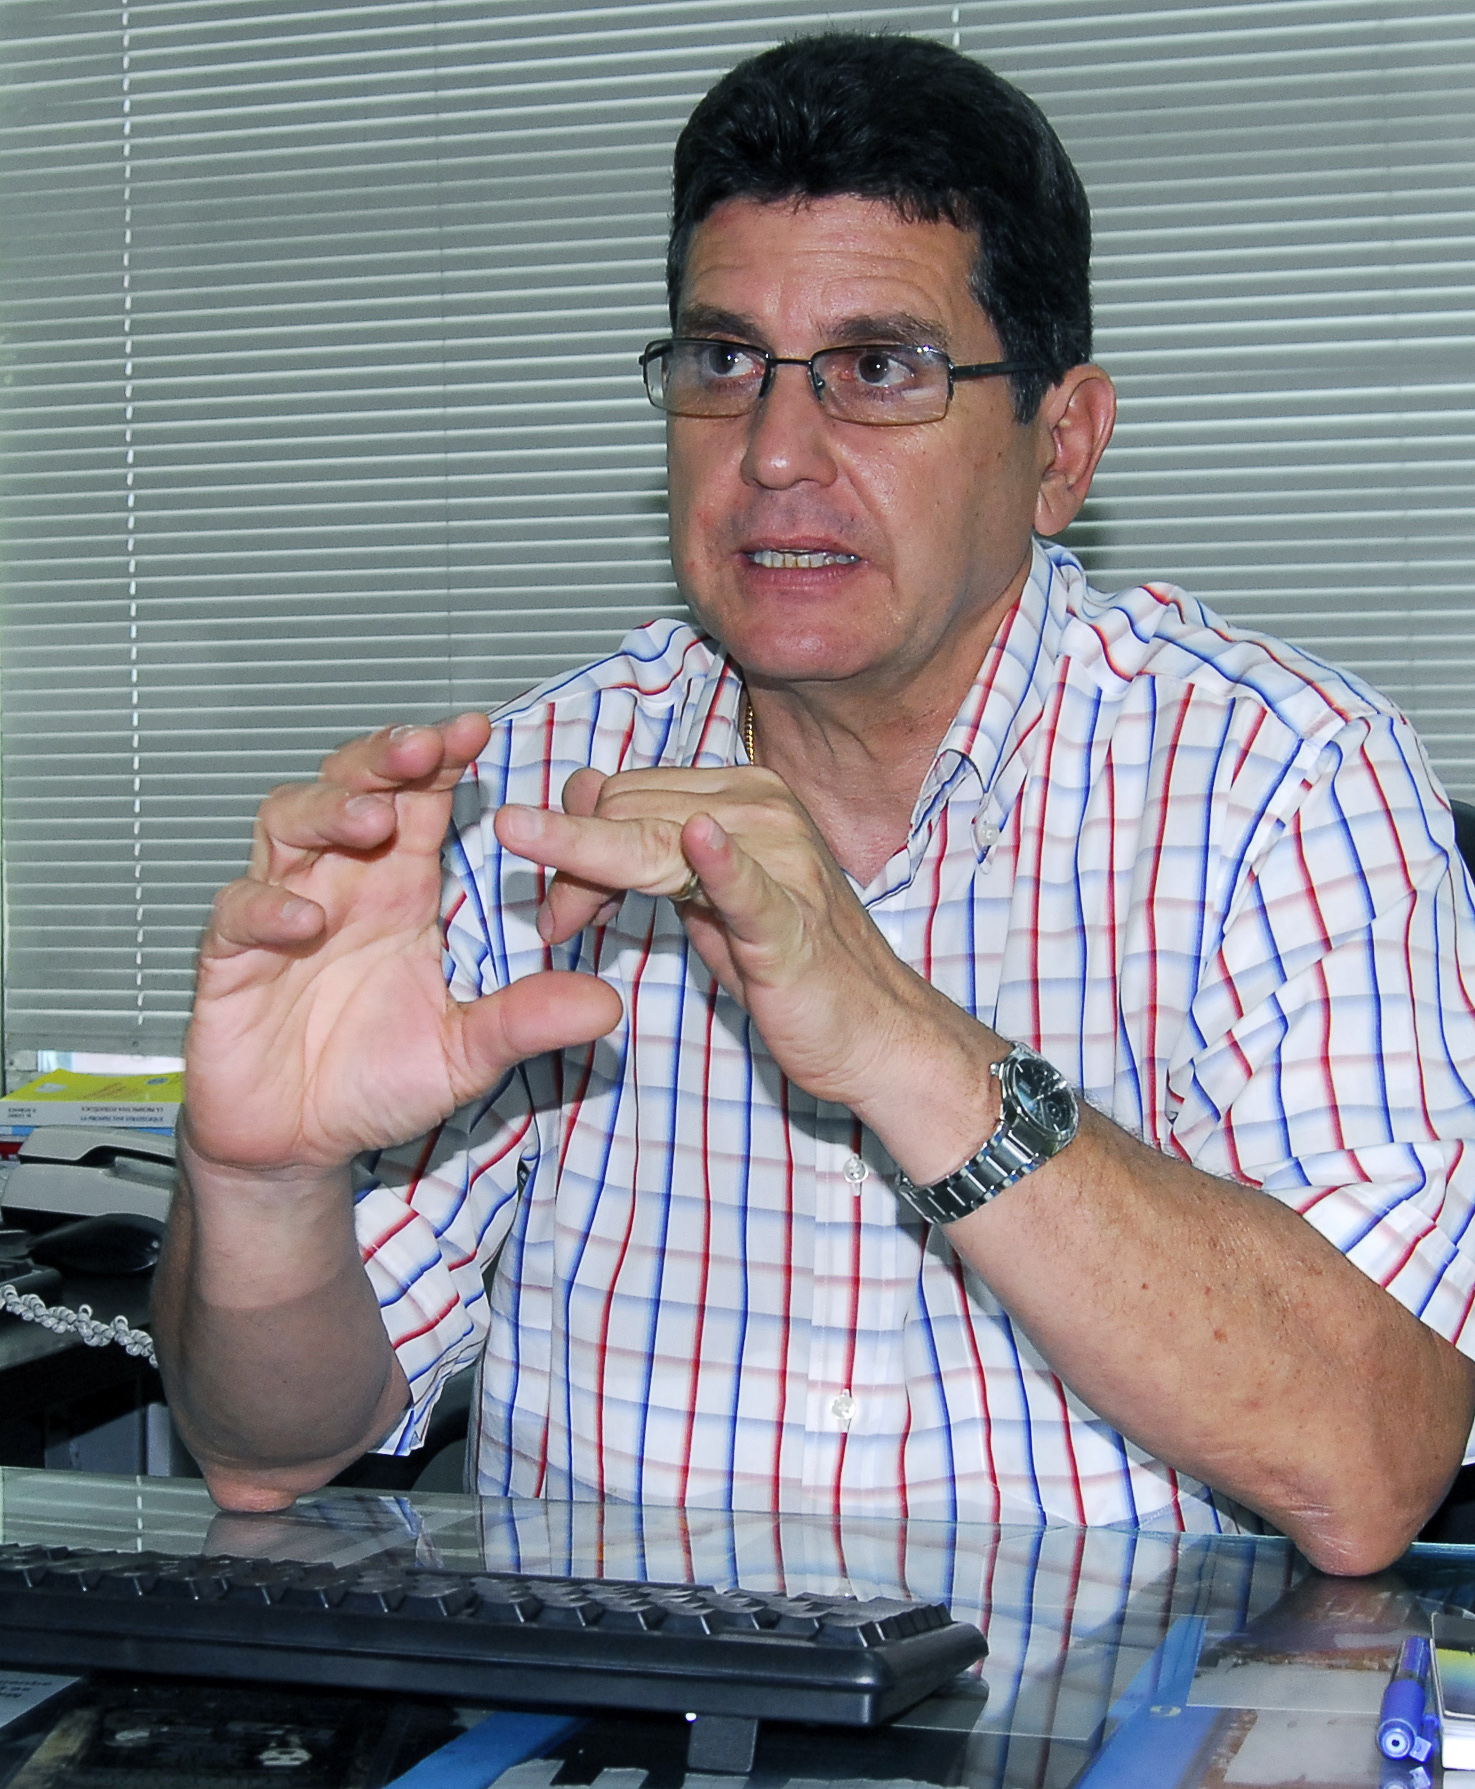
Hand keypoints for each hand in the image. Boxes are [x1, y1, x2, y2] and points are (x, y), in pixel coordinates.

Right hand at [187, 716, 622, 1174]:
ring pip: (287, 826)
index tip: (475, 731)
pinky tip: (307, 918)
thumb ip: (526, 1021)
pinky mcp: (232, 960)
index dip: (439, 761)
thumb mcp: (467, 1053)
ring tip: (373, 823)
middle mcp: (340, 887)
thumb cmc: (375, 1080)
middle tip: (423, 749)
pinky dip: (269, 906)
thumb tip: (606, 1003)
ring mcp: (282, 914)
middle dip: (383, 761)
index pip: (417, 803)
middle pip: (350, 790)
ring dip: (328, 813)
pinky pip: (240, 913)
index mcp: (398, 891)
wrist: (298, 1143)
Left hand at [493, 765, 978, 1127]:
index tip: (562, 898)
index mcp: (741, 794)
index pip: (624, 790)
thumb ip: (650, 853)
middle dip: (571, 862)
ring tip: (564, 923)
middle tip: (560, 925)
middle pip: (624, 808)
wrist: (875, 1029)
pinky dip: (722, 866)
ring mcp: (782, 859)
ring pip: (656, 841)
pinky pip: (747, 886)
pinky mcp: (791, 921)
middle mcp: (761, 809)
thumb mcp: (706, 899)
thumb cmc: (783, 964)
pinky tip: (703, 843)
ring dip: (592, 877)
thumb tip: (577, 806)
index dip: (572, 837)